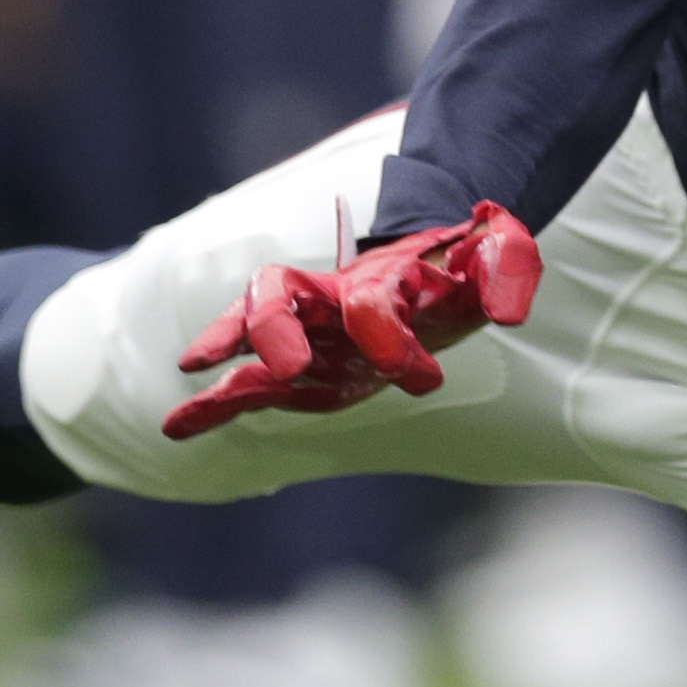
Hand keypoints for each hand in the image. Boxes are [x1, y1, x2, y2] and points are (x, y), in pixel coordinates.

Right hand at [164, 208, 545, 438]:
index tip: (422, 378)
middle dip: (272, 328)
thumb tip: (509, 307)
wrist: (439, 270)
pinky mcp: (300, 366)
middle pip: (279, 295)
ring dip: (223, 359)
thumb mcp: (497, 258)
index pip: (365, 302)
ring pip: (251, 331)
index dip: (384, 336)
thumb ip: (506, 268)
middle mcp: (331, 298)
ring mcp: (310, 330)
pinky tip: (177, 427)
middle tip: (284, 371)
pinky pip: (247, 381)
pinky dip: (214, 404)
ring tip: (186, 393)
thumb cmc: (462, 271)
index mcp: (381, 277)